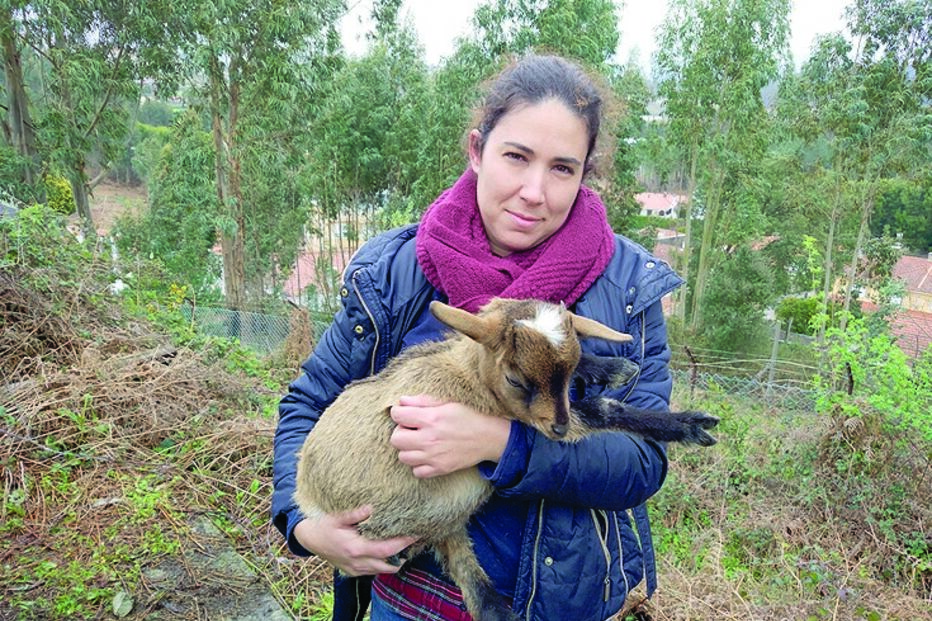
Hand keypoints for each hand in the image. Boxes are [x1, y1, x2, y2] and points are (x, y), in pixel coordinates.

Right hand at [292, 507, 415, 575]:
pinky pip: (374, 570)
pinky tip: (388, 550)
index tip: (415, 534)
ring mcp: (356, 569)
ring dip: (395, 560)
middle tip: (414, 538)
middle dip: (404, 553)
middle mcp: (358, 563)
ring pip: (383, 569)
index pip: (386, 549)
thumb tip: (372, 507)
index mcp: (355, 548)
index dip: (403, 543)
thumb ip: (356, 514)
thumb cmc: (323, 526)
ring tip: (403, 543)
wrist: (309, 539)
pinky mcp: (353, 572)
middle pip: (389, 564)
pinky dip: (384, 563)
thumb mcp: (338, 517)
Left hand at [389, 395, 510, 477]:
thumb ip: (422, 401)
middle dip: (400, 432)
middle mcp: (429, 439)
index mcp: (431, 418)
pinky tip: (426, 456)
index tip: (405, 414)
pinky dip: (418, 465)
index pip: (398, 416)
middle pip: (395, 439)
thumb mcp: (446, 403)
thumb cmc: (467, 418)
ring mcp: (433, 456)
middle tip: (412, 429)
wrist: (487, 438)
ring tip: (419, 443)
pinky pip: (416, 472)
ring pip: (403, 457)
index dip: (398, 413)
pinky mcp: (439, 469)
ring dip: (408, 449)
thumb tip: (402, 401)